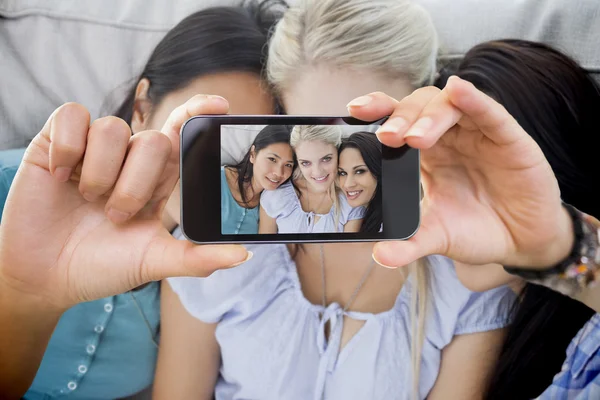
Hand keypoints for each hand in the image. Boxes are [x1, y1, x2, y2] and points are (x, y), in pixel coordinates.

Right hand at [0, 95, 250, 310]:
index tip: (220, 105)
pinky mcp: (55, 142)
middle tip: (115, 215)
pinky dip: (69, 148)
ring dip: (102, 174)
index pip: (182, 134)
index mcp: (157, 178)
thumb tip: (243, 256)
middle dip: (135, 185)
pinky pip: (72, 117)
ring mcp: (93, 148)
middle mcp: (129, 158)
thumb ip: (196, 258)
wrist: (45, 277)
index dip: (199, 114)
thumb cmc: (102, 266)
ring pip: (114, 129)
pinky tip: (60, 176)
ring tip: (87, 201)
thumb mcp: (153, 262)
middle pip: (153, 140)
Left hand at [347, 76, 572, 269]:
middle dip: (400, 118)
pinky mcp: (508, 138)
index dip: (378, 111)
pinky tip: (460, 90)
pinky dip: (474, 100)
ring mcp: (478, 134)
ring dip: (429, 116)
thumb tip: (378, 255)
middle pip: (419, 108)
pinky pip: (490, 112)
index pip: (398, 122)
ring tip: (414, 138)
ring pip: (449, 106)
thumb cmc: (477, 230)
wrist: (522, 242)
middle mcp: (449, 137)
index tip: (354, 112)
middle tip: (387, 138)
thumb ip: (409, 244)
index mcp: (426, 154)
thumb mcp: (438, 237)